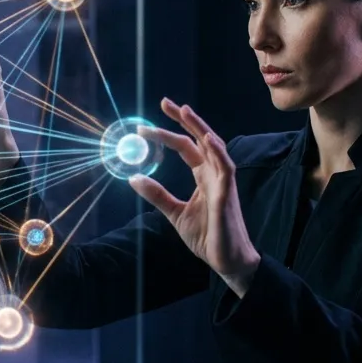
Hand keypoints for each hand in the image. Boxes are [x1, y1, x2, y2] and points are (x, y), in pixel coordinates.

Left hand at [128, 99, 261, 296]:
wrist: (226, 260)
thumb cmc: (207, 237)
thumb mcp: (174, 213)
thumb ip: (157, 195)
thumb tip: (133, 178)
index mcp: (203, 177)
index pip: (186, 146)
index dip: (168, 133)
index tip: (146, 126)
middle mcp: (214, 174)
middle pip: (199, 139)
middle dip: (183, 120)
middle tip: (164, 102)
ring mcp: (223, 182)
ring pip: (213, 147)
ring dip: (199, 128)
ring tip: (184, 110)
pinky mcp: (227, 195)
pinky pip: (226, 168)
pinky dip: (218, 152)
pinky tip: (207, 139)